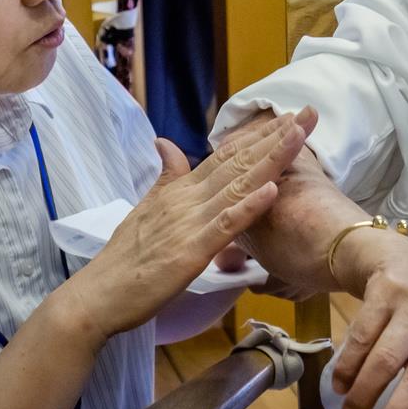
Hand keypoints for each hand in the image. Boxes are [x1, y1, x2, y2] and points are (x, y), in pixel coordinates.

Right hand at [64, 110, 314, 340]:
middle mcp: (187, 199)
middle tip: (308, 113)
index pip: (225, 156)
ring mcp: (190, 223)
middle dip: (274, 138)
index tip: (287, 118)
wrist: (99, 295)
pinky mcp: (191, 251)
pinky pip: (225, 225)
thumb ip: (164, 177)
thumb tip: (166, 144)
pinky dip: (249, 206)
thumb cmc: (124, 259)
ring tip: (298, 136)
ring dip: (269, 160)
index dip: (257, 136)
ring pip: (237, 185)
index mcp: (180, 190)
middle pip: (238, 162)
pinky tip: (271, 189)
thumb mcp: (147, 210)